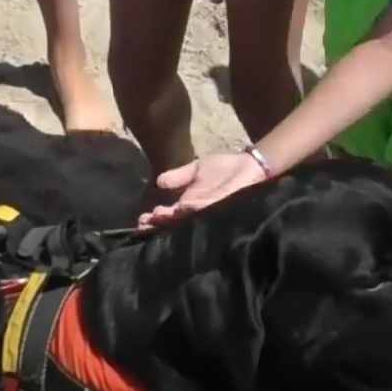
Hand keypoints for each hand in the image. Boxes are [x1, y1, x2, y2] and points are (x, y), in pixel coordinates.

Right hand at [138, 152, 266, 227]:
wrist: (251, 165)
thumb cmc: (225, 169)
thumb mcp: (195, 170)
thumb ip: (178, 177)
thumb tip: (158, 182)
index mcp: (188, 205)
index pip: (168, 216)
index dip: (154, 219)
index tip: (141, 219)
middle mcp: (197, 212)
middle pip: (174, 223)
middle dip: (158, 224)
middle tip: (143, 225)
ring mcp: (210, 211)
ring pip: (188, 219)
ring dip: (173, 219)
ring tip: (157, 216)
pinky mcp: (224, 204)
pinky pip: (208, 207)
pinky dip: (196, 207)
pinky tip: (184, 206)